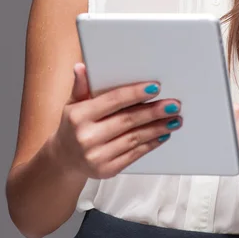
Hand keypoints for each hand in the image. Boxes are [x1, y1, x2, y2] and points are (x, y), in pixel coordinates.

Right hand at [51, 63, 182, 179]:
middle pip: (127, 121)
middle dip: (154, 112)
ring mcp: (97, 156)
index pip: (112, 101)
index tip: (155, 87)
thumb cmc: (72, 125)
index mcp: (79, 116)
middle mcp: (87, 137)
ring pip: (134, 139)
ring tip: (175, 119)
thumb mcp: (72, 104)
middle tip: (174, 104)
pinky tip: (163, 135)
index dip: (135, 93)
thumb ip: (80, 86)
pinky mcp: (107, 170)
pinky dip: (150, 144)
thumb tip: (82, 67)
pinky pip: (134, 155)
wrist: (63, 159)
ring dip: (157, 128)